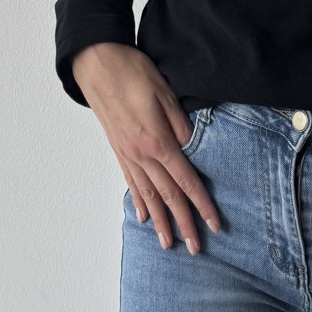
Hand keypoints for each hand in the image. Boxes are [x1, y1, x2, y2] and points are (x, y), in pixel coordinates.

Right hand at [72, 42, 221, 253]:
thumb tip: (192, 150)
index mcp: (158, 142)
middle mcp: (142, 155)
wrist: (97, 63)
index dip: (202, 205)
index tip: (214, 225)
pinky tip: (144, 218)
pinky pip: (131, 183)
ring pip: (149, 196)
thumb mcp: (165, 94)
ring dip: (160, 223)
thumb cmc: (133, 71)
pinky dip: (138, 203)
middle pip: (169, 197)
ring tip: (168, 244)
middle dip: (184, 224)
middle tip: (195, 249)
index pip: (187, 182)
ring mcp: (128, 156)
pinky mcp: (119, 152)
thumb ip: (181, 126)